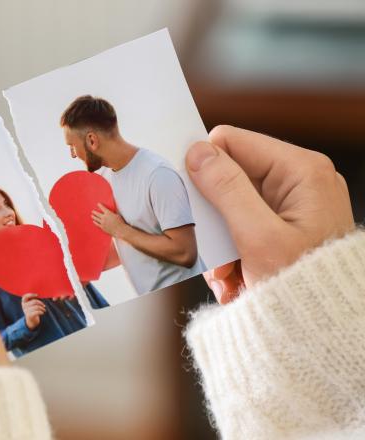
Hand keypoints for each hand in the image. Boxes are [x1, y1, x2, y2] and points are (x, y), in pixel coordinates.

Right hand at [21, 293, 45, 329]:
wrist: (31, 321)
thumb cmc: (32, 311)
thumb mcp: (31, 305)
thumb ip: (32, 300)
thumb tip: (38, 295)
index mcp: (24, 302)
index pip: (25, 296)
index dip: (31, 294)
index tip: (37, 295)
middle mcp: (24, 306)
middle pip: (34, 301)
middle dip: (41, 303)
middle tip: (44, 306)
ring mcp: (26, 311)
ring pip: (37, 307)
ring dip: (42, 308)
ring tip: (44, 310)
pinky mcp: (29, 315)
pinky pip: (37, 312)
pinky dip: (41, 312)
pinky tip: (43, 313)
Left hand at [91, 203, 125, 236]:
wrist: (120, 230)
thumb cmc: (120, 223)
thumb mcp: (117, 215)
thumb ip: (112, 214)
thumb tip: (110, 214)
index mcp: (108, 213)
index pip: (103, 208)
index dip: (100, 205)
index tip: (98, 204)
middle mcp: (104, 217)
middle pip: (97, 214)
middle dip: (94, 212)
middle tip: (92, 211)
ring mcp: (102, 222)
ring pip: (96, 219)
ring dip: (94, 217)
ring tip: (92, 215)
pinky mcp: (102, 227)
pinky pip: (97, 224)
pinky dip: (95, 222)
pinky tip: (94, 221)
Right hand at [186, 125, 353, 303]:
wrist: (328, 333)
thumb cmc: (305, 289)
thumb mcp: (257, 237)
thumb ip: (226, 189)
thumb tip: (198, 152)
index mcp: (301, 171)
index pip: (233, 142)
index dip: (204, 165)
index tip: (187, 198)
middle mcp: (299, 182)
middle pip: (229, 178)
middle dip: (213, 217)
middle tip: (212, 251)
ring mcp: (293, 206)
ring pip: (231, 208)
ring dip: (220, 243)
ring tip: (227, 276)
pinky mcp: (285, 228)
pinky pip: (242, 228)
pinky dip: (232, 254)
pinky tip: (236, 280)